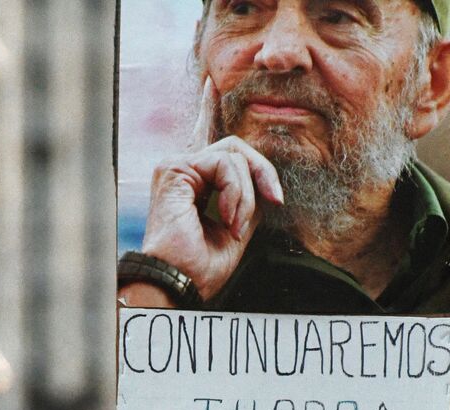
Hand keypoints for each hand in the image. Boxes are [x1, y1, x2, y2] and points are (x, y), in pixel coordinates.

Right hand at [139, 77, 283, 301]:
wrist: (180, 283)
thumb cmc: (203, 266)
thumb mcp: (238, 226)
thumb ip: (247, 196)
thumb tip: (263, 180)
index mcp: (193, 181)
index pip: (204, 137)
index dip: (208, 110)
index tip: (210, 86)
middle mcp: (182, 169)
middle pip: (235, 147)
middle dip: (262, 171)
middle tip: (274, 199)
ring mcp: (176, 166)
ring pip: (234, 154)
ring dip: (247, 192)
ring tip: (235, 224)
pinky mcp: (175, 168)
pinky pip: (224, 163)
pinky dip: (236, 192)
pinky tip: (227, 218)